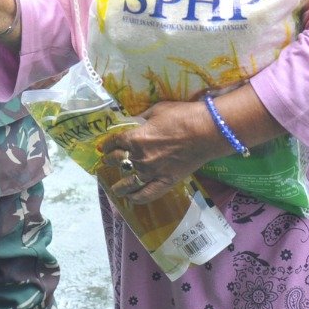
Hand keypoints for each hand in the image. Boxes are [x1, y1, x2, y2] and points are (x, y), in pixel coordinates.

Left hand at [98, 99, 228, 203]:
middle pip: (117, 161)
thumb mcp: (157, 110)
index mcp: (135, 138)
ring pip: (128, 183)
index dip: (107, 145)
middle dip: (110, 161)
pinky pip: (147, 194)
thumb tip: (133, 121)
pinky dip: (137, 198)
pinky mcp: (166, 182)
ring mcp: (151, 172)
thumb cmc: (182, 116)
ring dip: (119, 186)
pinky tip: (132, 198)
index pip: (114, 143)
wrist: (205, 132)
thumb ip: (142, 117)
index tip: (103, 148)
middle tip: (108, 162)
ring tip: (115, 188)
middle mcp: (139, 157)